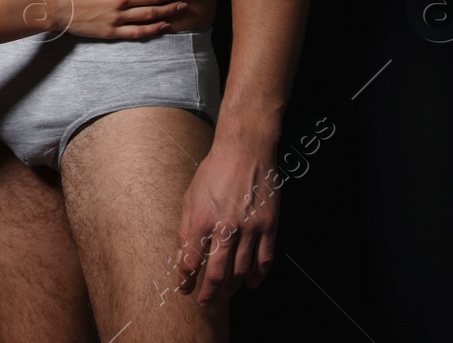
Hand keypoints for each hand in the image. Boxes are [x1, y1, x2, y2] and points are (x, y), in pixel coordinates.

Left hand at [173, 138, 279, 305]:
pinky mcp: (269, 226)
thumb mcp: (190, 197)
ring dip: (232, 287)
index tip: (185, 286)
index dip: (186, 278)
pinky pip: (265, 260)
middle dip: (209, 293)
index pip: (190, 260)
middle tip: (205, 301)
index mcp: (201, 219)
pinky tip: (251, 283)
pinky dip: (258, 276)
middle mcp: (225, 227)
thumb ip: (186, 228)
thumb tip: (184, 255)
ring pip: (241, 271)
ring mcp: (250, 228)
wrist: (245, 151)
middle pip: (217, 274)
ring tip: (225, 292)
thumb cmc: (214, 171)